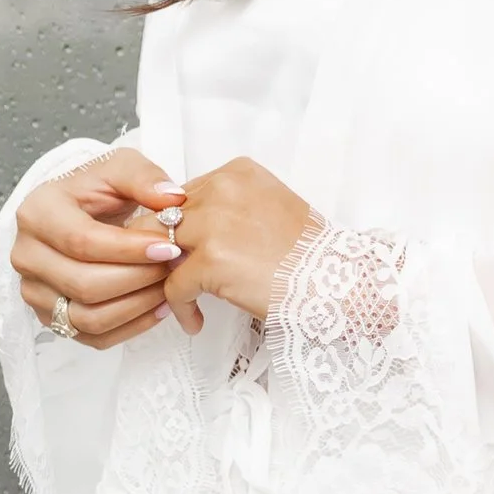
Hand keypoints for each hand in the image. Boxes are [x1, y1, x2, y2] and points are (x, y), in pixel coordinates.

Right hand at [12, 148, 187, 350]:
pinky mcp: (49, 317)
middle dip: (137, 279)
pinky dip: (129, 328)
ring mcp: (33, 291)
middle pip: (84, 284)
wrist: (77, 211)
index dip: (129, 250)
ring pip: (87, 317)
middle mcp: (26, 255)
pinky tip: (156, 308)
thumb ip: (145, 178)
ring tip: (169, 287)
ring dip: (136, 307)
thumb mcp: (119, 167)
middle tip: (173, 268)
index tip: (168, 247)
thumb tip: (171, 199)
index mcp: (38, 213)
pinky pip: (91, 337)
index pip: (82, 241)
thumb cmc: (96, 190)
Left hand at [163, 155, 317, 335]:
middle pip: (163, 219)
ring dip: (165, 280)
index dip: (176, 229)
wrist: (334, 280)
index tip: (181, 255)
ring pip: (159, 251)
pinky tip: (196, 321)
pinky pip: (174, 287)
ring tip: (181, 302)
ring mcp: (214, 222)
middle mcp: (222, 188)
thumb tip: (184, 233)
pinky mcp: (210, 259)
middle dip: (160, 253)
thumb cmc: (307, 253)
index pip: (182, 197)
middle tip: (169, 281)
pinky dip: (181, 308)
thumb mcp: (266, 207)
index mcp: (237, 172)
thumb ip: (225, 209)